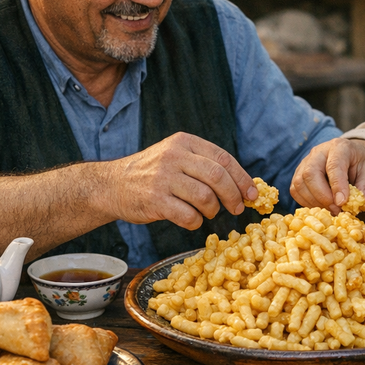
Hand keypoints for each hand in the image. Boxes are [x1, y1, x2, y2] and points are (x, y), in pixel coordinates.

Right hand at [101, 132, 256, 228]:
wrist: (112, 185)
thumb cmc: (152, 174)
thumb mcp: (176, 157)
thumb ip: (204, 165)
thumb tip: (243, 186)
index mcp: (184, 142)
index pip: (223, 158)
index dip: (242, 178)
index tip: (252, 194)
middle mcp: (174, 156)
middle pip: (218, 177)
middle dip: (233, 196)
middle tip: (237, 208)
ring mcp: (163, 178)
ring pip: (205, 197)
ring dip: (213, 210)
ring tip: (209, 213)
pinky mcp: (154, 200)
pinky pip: (187, 216)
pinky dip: (196, 223)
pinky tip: (192, 221)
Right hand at [290, 138, 364, 213]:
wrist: (349, 157)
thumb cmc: (359, 165)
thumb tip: (356, 204)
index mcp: (339, 147)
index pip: (334, 165)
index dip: (337, 186)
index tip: (342, 203)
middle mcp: (318, 152)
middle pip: (311, 173)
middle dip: (322, 196)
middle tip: (336, 210)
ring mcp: (305, 162)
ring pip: (299, 183)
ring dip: (314, 202)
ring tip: (331, 210)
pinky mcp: (298, 174)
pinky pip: (295, 191)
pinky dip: (306, 203)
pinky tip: (321, 207)